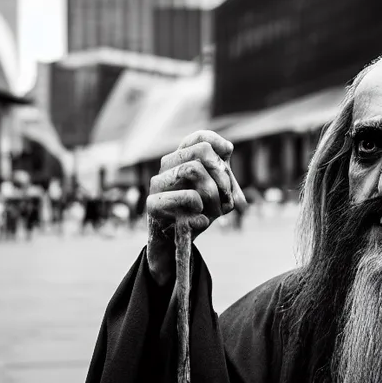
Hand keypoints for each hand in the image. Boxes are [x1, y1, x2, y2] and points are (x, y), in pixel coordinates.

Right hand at [146, 131, 248, 285]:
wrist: (175, 245)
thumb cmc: (198, 214)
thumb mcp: (218, 194)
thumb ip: (226, 176)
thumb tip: (228, 152)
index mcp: (181, 159)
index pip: (199, 137)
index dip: (218, 143)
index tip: (229, 156)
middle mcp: (166, 167)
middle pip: (201, 150)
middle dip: (222, 174)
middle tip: (226, 195)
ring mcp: (157, 184)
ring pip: (193, 168)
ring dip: (213, 192)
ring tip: (215, 210)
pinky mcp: (153, 204)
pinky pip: (189, 196)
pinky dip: (201, 210)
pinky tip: (199, 220)